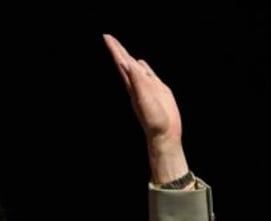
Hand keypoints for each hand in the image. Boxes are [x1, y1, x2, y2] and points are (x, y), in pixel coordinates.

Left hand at [103, 33, 188, 182]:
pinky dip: (142, 67)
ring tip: (120, 49)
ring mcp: (147, 87)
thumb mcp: (145, 99)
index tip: (106, 37)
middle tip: (108, 37)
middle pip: (125, 63)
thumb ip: (137, 82)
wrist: (164, 134)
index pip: (121, 63)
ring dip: (127, 58)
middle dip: (117, 49)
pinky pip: (148, 74)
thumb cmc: (154, 120)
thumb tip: (128, 64)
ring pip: (135, 68)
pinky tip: (139, 63)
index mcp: (132, 86)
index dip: (114, 50)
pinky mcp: (157, 90)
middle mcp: (137, 85)